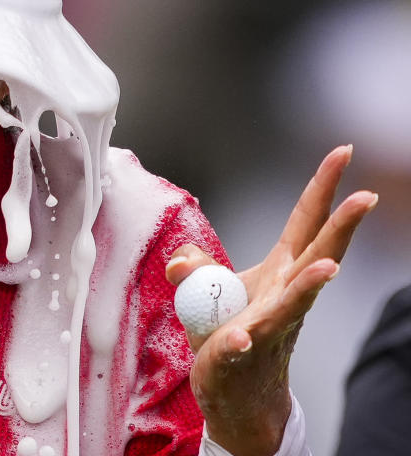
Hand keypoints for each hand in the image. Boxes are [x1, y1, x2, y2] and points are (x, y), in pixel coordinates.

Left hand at [165, 145, 377, 455]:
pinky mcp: (238, 354)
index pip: (306, 221)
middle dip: (341, 226)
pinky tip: (240, 340)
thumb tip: (177, 265)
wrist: (234, 391)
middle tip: (364, 197)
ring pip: (292, 303)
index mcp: (280, 270)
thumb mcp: (209, 287)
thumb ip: (195, 264)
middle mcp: (283, 295)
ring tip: (325, 268)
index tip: (344, 151)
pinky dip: (234, 342)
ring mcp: (266, 326)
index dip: (323, 187)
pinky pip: (237, 346)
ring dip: (308, 284)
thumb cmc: (229, 329)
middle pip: (316, 255)